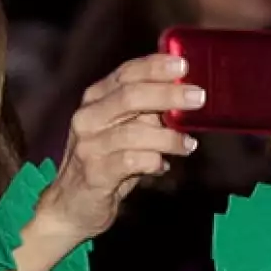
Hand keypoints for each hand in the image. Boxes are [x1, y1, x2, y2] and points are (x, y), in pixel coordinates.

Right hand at [38, 54, 202, 240]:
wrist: (71, 206)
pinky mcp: (94, 173)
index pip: (126, 74)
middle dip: (168, 94)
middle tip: (198, 97)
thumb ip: (146, 113)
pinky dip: (154, 161)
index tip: (183, 65)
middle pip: (130, 96)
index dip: (155, 66)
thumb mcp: (122, 131)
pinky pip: (131, 161)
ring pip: (134, 132)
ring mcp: (88, 146)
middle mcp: (87, 118)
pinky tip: (162, 166)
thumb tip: (184, 97)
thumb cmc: (104, 163)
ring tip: (188, 144)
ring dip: (168, 137)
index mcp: (95, 100)